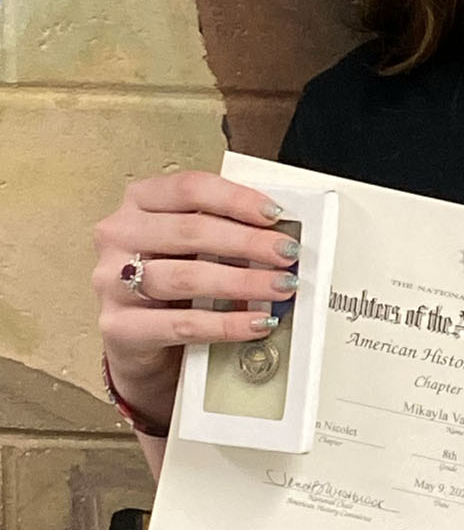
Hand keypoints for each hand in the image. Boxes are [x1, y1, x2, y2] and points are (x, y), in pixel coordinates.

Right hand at [92, 171, 299, 426]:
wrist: (141, 341)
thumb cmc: (174, 281)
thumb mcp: (195, 246)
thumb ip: (227, 230)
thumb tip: (282, 233)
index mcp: (140, 204)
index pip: (188, 188)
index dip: (235, 199)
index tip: (275, 213)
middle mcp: (120, 236)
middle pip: (190, 231)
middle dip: (248, 242)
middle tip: (288, 253)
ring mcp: (111, 282)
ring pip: (185, 277)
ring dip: (243, 282)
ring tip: (281, 286)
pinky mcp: (118, 327)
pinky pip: (182, 324)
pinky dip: (226, 324)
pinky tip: (258, 322)